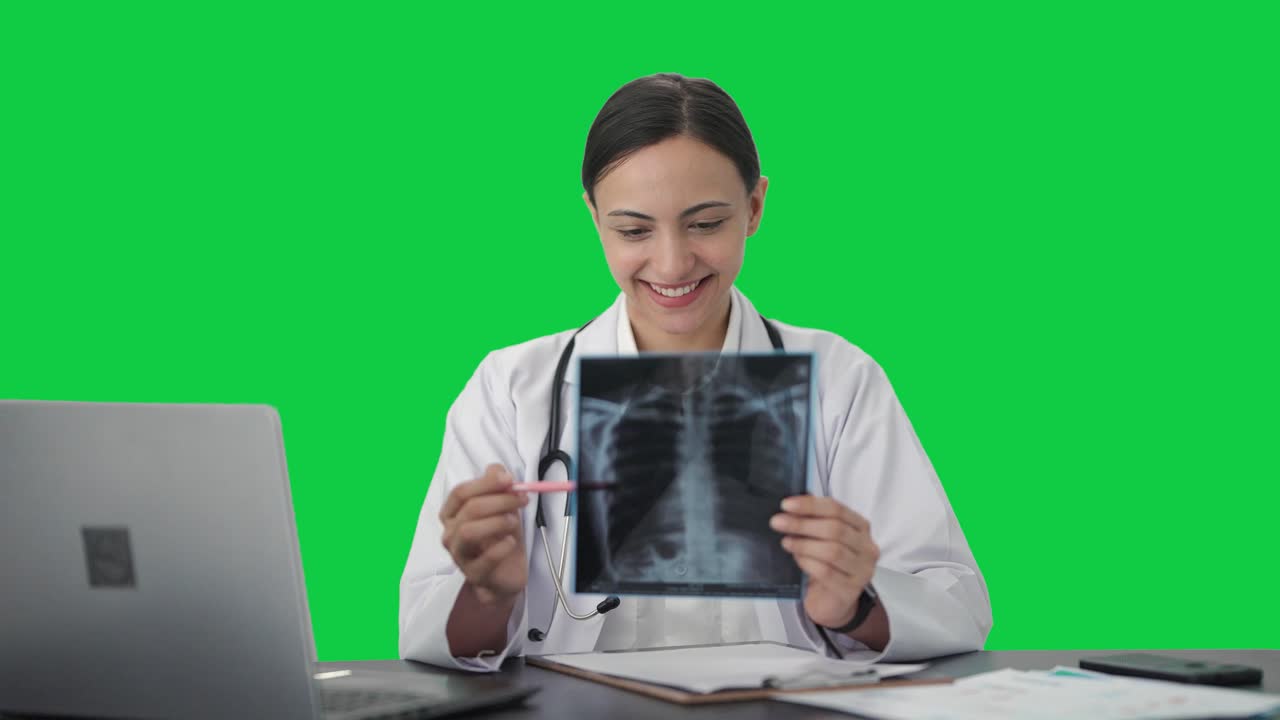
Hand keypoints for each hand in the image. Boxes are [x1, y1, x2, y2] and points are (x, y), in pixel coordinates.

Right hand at [439, 464, 529, 605]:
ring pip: (469, 531)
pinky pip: (484, 559)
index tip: (510, 480)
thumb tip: (496, 469)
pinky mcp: (473, 574)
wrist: (506, 574)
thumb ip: (498, 486)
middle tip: (522, 499)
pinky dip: (502, 547)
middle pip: (470, 509)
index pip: (461, 492)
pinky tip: (511, 542)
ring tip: (514, 522)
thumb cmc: (500, 537)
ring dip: (497, 521)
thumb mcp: (503, 508)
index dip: (485, 483)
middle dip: (500, 500)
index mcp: (452, 514)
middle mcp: (450, 533)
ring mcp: (459, 555)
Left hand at [770, 495, 879, 629]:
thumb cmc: (826, 563)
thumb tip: (794, 500)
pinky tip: (797, 558)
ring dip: (804, 544)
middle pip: (835, 529)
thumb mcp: (822, 537)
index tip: (786, 505)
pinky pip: (826, 572)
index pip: (837, 509)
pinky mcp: (851, 589)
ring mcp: (862, 570)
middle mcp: (867, 547)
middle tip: (778, 523)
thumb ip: (813, 518)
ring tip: (786, 542)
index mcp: (861, 527)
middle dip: (802, 524)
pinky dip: (808, 562)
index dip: (810, 505)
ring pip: (832, 551)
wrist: (831, 601)